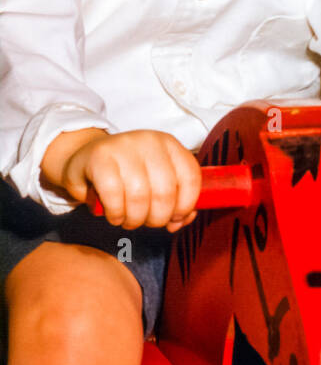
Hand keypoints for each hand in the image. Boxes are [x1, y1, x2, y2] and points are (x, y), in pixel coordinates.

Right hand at [48, 129, 200, 231]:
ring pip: (140, 196)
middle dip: (157, 218)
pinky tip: (114, 215)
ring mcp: (124, 147)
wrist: (85, 159)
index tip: (175, 219)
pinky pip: (114, 195)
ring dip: (135, 219)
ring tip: (129, 220)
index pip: (191, 177)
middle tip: (146, 222)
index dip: (186, 205)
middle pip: (165, 192)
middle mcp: (149, 141)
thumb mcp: (154, 180)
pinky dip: (116, 213)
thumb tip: (182, 220)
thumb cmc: (125, 174)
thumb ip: (175, 199)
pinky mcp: (99, 158)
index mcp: (169, 144)